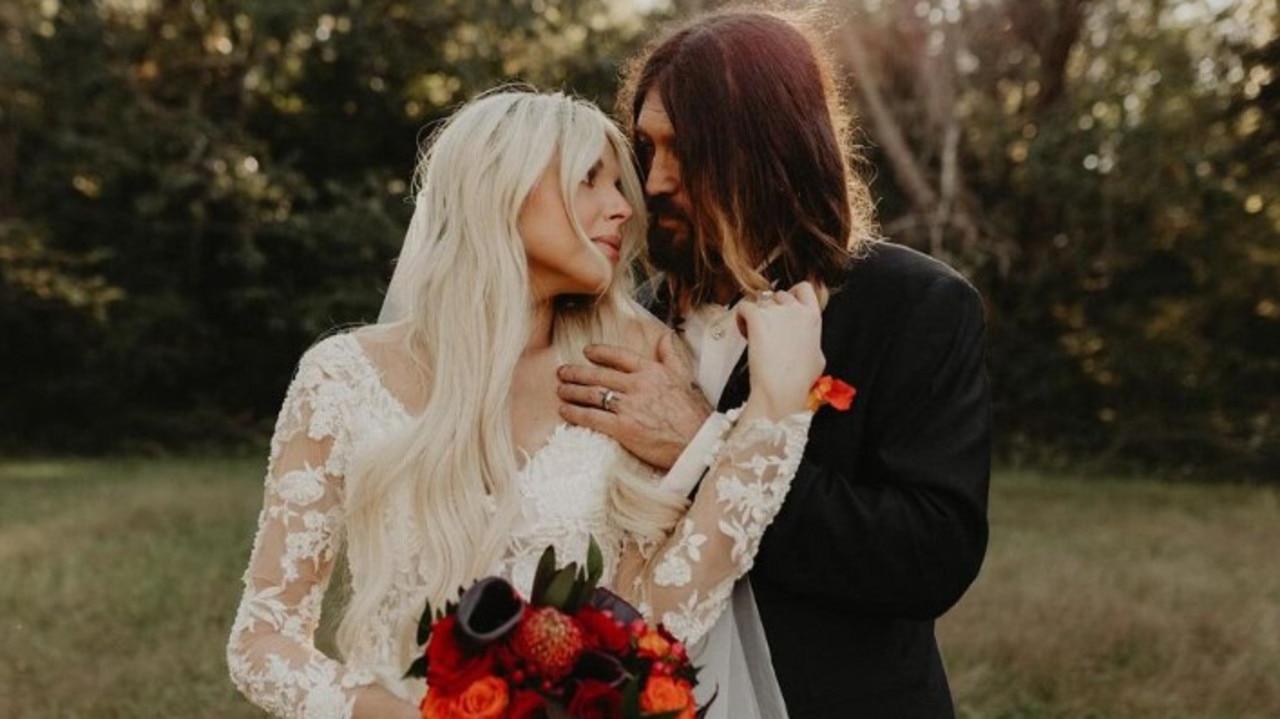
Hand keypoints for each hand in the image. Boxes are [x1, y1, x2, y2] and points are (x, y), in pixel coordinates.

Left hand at [557, 332, 712, 469]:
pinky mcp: (622, 428)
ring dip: (572, 391)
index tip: (586, 352)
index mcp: (651, 371)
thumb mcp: (684, 377)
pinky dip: (575, 413)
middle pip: (599, 374)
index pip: (619, 356)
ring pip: (592, 394)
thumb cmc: (694, 413)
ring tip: (560, 390)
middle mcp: (637, 385)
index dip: (599, 352)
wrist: (698, 442)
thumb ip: (670, 355)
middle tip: (562, 372)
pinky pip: (592, 417)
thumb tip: (664, 336)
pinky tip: (565, 410)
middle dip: (576, 373)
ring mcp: (628, 406)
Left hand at [736, 282, 824, 420]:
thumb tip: (809, 344)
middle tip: (767, 329)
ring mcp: (776, 311)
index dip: (792, 294)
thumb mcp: (818, 359)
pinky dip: (741, 318)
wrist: (781, 389)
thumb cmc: (799, 380)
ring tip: (754, 336)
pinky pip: (743, 307)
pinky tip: (744, 332)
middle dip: (771, 309)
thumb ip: (813, 343)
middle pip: (778, 295)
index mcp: (813, 317)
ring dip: (756, 315)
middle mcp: (796, 309)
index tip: (784, 305)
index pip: (804, 288)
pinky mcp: (757, 317)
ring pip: (760, 302)